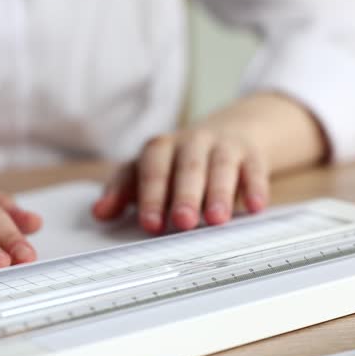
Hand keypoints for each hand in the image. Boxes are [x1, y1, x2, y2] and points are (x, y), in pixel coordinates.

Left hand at [91, 93, 326, 233]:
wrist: (233, 131)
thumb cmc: (181, 161)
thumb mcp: (149, 171)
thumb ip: (124, 191)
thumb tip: (99, 213)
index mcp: (160, 148)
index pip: (152, 169)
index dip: (151, 196)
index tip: (150, 224)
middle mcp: (191, 143)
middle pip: (187, 167)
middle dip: (185, 195)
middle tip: (183, 222)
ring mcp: (222, 146)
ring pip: (221, 166)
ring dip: (219, 192)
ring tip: (217, 219)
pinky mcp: (251, 153)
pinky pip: (254, 168)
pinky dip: (256, 187)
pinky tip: (256, 207)